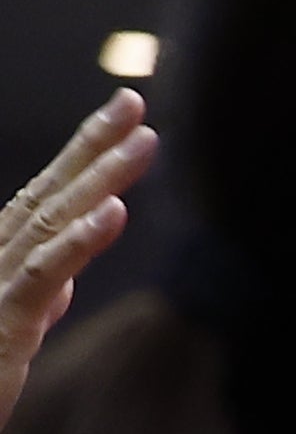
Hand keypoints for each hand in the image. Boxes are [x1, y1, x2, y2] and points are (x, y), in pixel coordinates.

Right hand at [0, 89, 146, 431]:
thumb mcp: (15, 331)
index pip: (49, 195)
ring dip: (100, 178)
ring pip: (52, 220)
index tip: (125, 114)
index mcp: (3, 255)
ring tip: (143, 141)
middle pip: (50, 191)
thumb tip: (64, 282)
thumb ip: (37, 300)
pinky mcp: (5, 322)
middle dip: (95, 144)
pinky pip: (45, 274)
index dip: (85, 152)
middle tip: (135, 102)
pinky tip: (115, 212)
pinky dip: (81, 240)